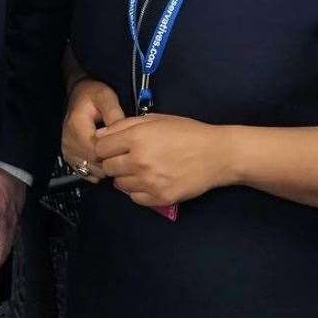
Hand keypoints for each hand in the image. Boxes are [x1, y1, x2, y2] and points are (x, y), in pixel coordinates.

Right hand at [62, 79, 125, 183]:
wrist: (79, 94)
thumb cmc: (92, 94)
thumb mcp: (106, 97)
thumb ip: (114, 114)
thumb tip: (123, 133)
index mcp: (77, 126)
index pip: (95, 150)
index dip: (111, 152)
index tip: (122, 146)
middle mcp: (69, 140)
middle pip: (92, 163)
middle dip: (109, 161)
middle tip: (122, 151)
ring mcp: (68, 150)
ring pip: (89, 169)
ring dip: (103, 167)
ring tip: (113, 154)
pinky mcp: (69, 156)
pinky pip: (84, 171)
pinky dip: (96, 169)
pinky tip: (104, 160)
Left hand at [95, 113, 233, 206]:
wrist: (217, 154)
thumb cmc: (186, 132)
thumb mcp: (155, 119)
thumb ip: (124, 125)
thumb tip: (100, 135)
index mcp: (136, 138)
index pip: (100, 148)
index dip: (105, 146)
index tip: (113, 147)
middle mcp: (139, 161)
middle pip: (108, 167)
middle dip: (114, 161)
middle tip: (128, 158)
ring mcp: (149, 182)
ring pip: (119, 184)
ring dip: (125, 177)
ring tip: (141, 169)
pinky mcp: (160, 198)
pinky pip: (135, 198)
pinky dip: (138, 191)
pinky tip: (149, 180)